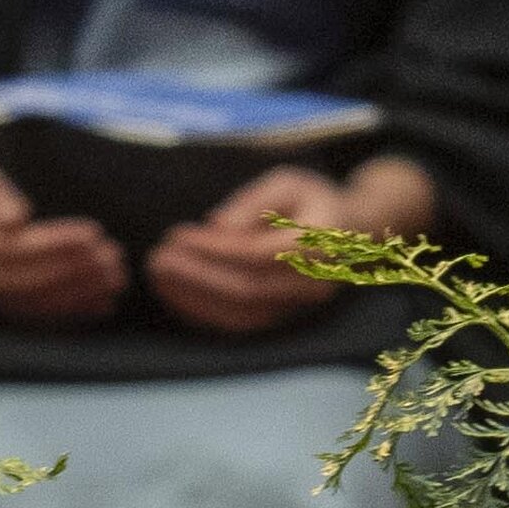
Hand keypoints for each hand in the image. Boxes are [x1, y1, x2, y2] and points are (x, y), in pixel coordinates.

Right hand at [0, 155, 124, 326]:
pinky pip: (39, 318)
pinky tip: (103, 304)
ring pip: (37, 304)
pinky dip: (73, 313)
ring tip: (116, 278)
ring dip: (81, 294)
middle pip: (29, 282)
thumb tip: (15, 219)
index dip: (56, 244)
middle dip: (76, 271)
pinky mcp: (0, 314)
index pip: (15, 250)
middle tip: (114, 257)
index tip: (94, 233)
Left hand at [145, 164, 360, 338]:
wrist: (351, 233)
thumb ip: (253, 202)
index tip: (178, 236)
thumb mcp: (287, 182)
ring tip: (158, 276)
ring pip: (240, 315)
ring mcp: (299, 307)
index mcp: (317, 245)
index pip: (257, 256)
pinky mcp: (283, 318)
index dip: (214, 250)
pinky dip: (204, 312)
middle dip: (196, 277)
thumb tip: (215, 225)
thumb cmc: (312, 201)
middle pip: (246, 291)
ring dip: (193, 298)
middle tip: (157, 258)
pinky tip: (175, 293)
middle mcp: (311, 284)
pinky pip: (240, 324)